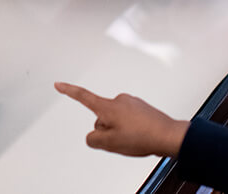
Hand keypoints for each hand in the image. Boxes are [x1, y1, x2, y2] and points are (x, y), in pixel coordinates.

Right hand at [54, 81, 189, 157]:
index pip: (83, 97)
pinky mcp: (141, 108)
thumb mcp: (110, 143)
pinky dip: (131, 129)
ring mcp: (131, 103)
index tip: (59, 84)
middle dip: (107, 130)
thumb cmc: (142, 137)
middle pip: (102, 118)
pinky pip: (129, 120)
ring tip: (134, 139)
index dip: (69, 91)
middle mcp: (119, 100)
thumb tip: (93, 135)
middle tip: (122, 141)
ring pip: (116, 120)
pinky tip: (140, 137)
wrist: (168, 135)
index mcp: (108, 107)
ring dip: (121, 131)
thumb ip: (93, 139)